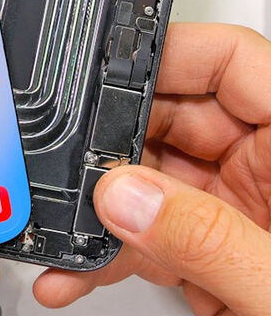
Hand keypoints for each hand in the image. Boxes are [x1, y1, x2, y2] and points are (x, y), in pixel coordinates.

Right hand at [34, 23, 270, 315]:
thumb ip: (210, 240)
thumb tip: (127, 197)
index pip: (232, 61)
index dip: (169, 55)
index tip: (106, 70)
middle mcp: (266, 165)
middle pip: (173, 119)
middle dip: (116, 147)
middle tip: (76, 173)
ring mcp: (235, 206)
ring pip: (150, 178)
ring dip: (103, 207)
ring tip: (69, 232)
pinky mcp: (211, 246)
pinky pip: (150, 228)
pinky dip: (113, 247)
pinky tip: (83, 266)